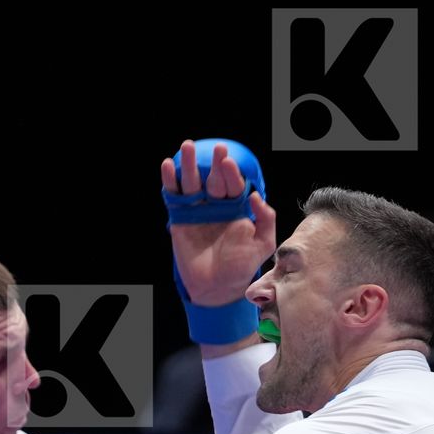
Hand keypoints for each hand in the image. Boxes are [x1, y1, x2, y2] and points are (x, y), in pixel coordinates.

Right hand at [161, 139, 276, 307]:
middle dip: (214, 163)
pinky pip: (174, 196)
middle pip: (214, 179)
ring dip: (188, 165)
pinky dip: (170, 181)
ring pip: (192, 183)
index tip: (228, 162)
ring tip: (187, 146)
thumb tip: (256, 196)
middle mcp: (217, 205)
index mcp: (237, 208)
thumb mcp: (263, 244)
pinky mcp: (179, 218)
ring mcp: (197, 210)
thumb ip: (266, 220)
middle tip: (216, 149)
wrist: (217, 287)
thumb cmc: (241, 267)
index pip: (234, 185)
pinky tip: (168, 166)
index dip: (231, 173)